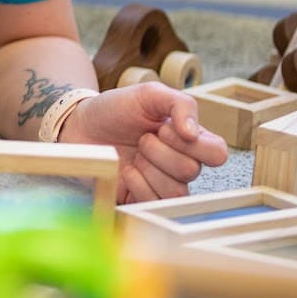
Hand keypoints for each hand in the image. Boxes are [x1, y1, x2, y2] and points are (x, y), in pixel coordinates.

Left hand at [59, 83, 228, 202]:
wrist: (80, 125)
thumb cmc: (116, 108)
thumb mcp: (148, 94)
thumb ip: (179, 104)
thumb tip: (194, 132)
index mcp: (189, 139)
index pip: (217, 153)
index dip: (193, 143)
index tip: (164, 128)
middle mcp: (181, 164)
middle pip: (191, 171)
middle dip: (159, 151)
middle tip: (141, 139)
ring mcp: (162, 184)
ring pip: (176, 191)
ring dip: (149, 168)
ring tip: (134, 155)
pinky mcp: (141, 199)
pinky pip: (154, 203)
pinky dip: (137, 184)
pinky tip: (126, 170)